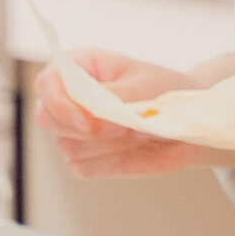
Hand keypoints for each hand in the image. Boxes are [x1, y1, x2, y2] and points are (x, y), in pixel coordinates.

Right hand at [30, 50, 207, 177]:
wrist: (188, 119)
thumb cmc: (165, 90)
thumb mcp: (146, 86)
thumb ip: (114, 99)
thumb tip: (88, 117)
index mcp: (79, 68)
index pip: (47, 83)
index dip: (60, 103)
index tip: (87, 118)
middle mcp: (68, 100)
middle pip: (47, 118)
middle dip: (85, 128)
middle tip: (124, 127)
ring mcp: (73, 131)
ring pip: (68, 146)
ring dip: (108, 144)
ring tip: (142, 132)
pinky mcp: (85, 158)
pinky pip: (82, 167)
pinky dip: (110, 161)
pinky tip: (135, 148)